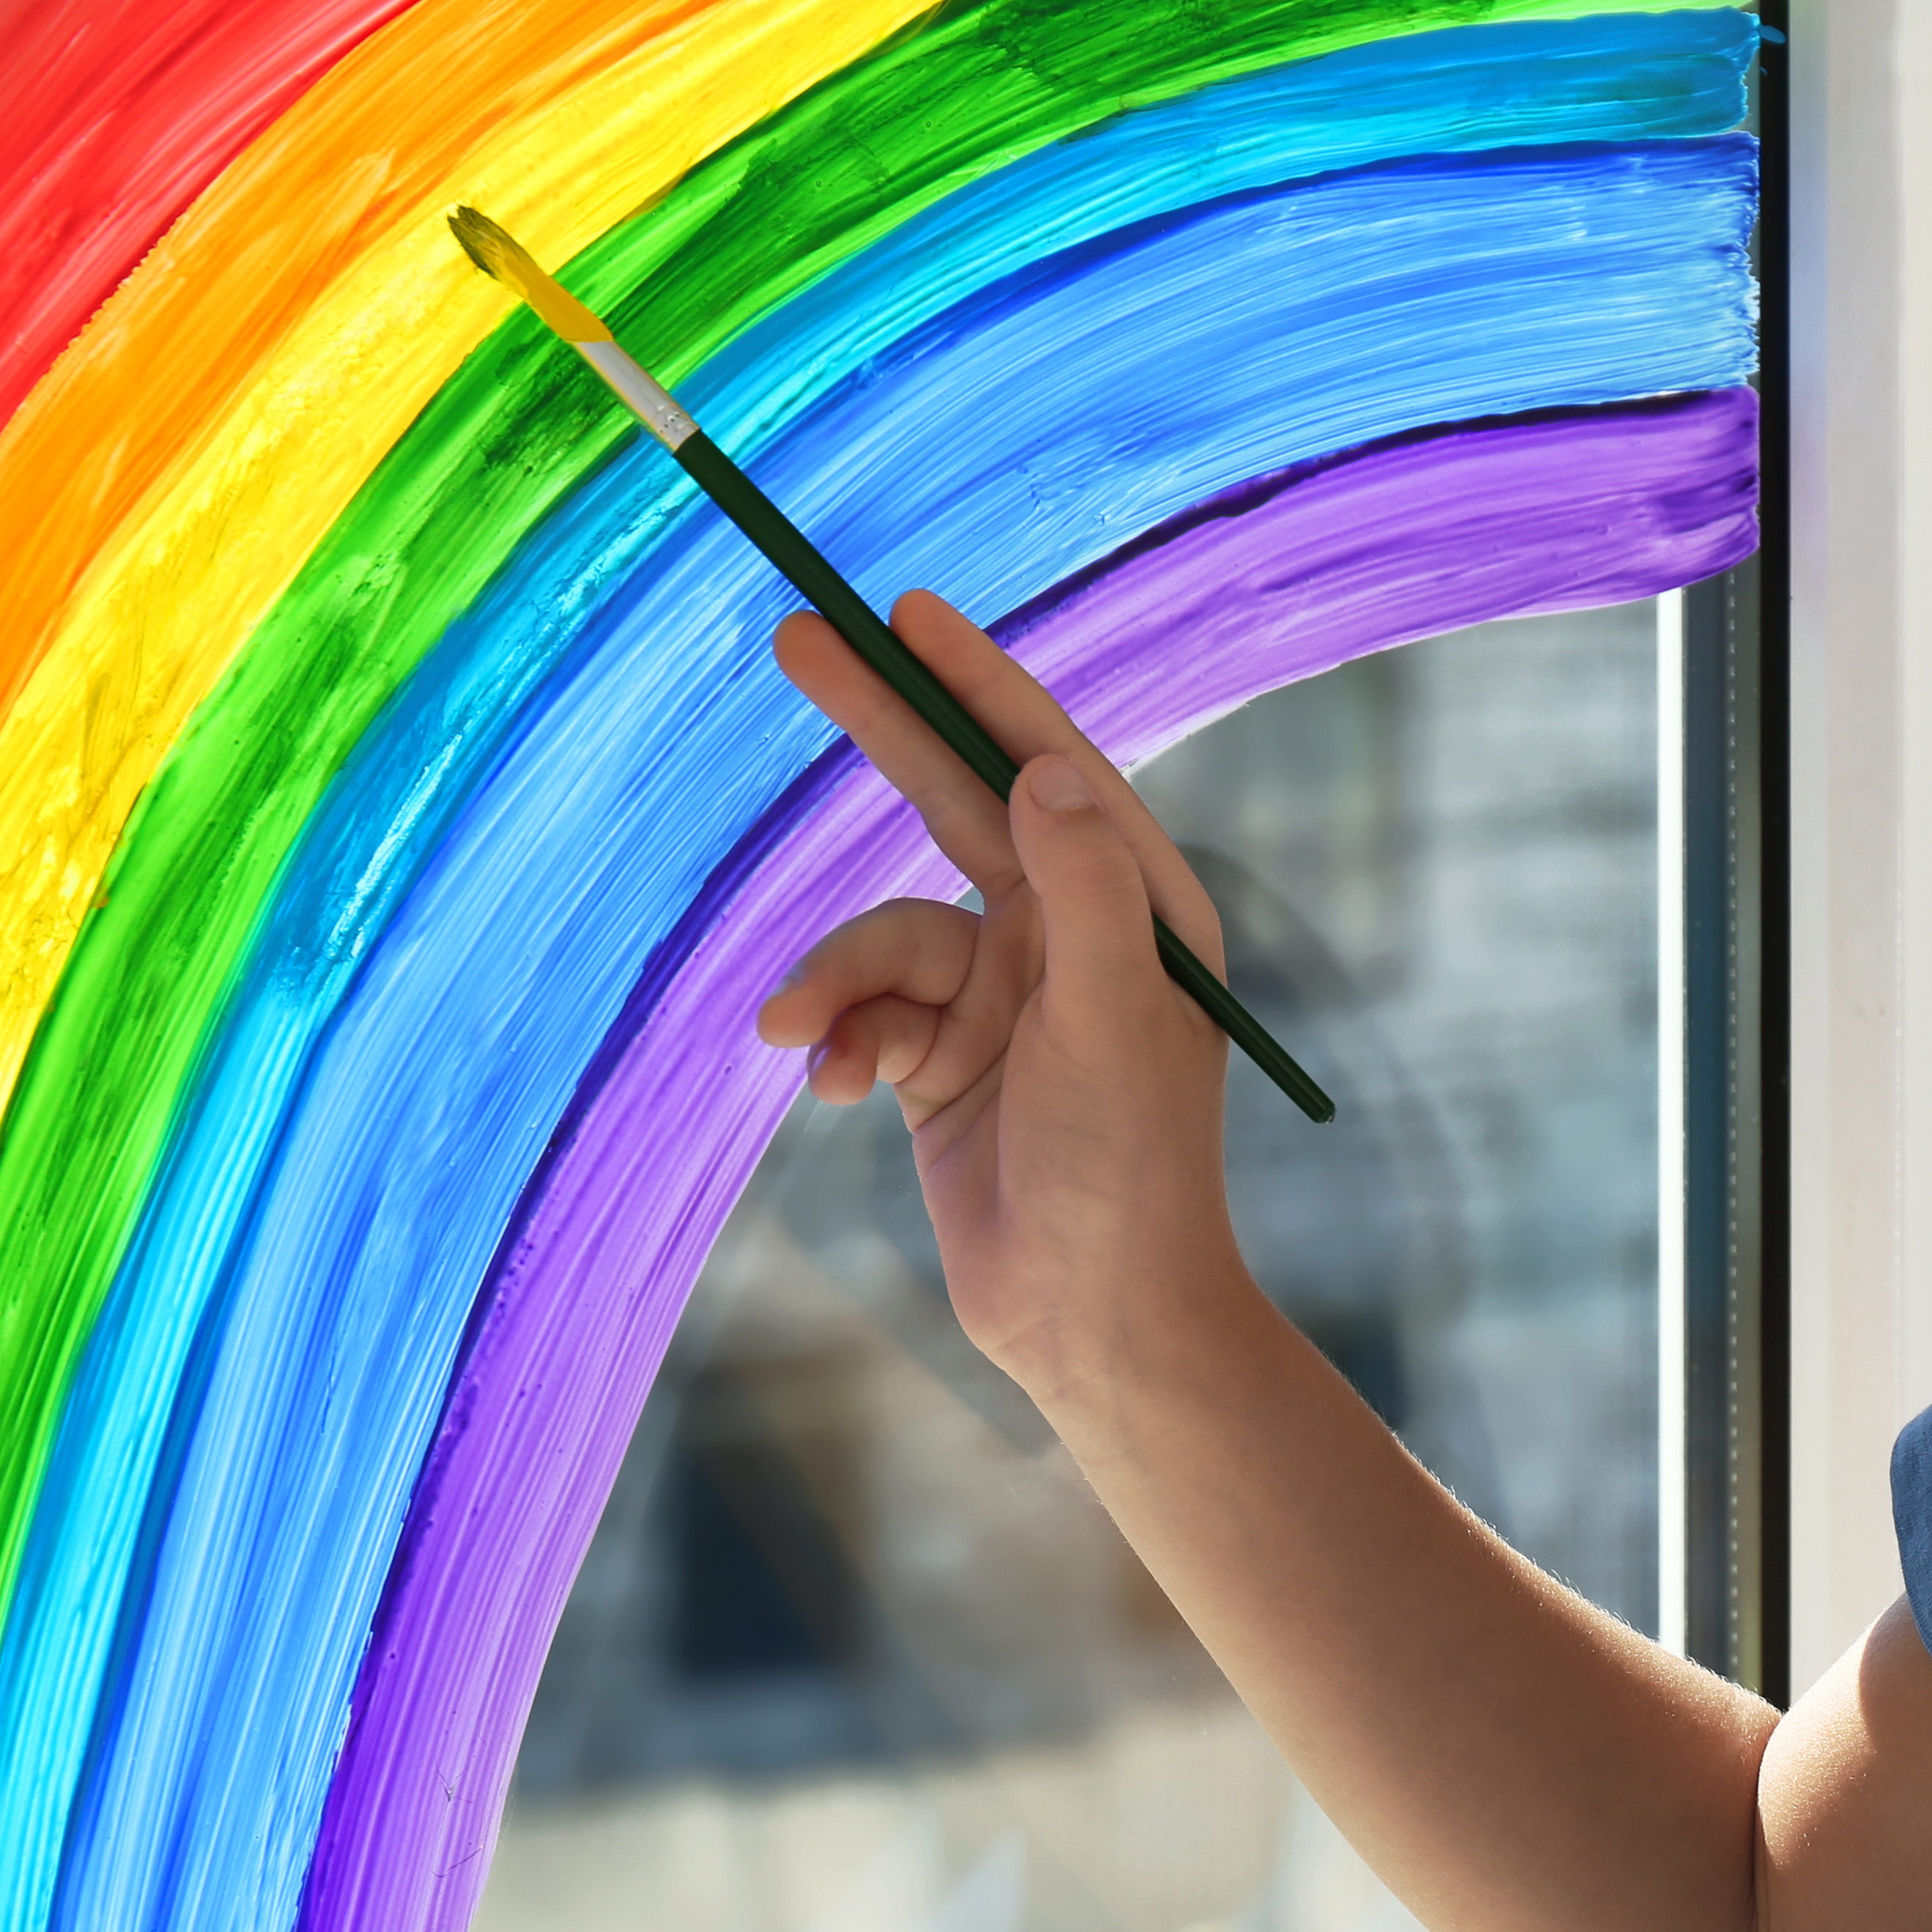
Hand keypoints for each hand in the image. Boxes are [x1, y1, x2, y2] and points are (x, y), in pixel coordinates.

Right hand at [752, 593, 1255, 1401]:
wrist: (1096, 1321)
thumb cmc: (1128, 1172)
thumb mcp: (1110, 1020)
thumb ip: (1078, 891)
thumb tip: (1044, 771)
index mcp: (1136, 907)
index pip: (1046, 761)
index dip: (974, 682)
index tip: (906, 610)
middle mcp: (1071, 935)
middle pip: (955, 801)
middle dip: (880, 728)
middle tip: (795, 637)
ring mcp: (1003, 996)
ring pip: (883, 934)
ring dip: (834, 979)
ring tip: (802, 1038)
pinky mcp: (944, 1060)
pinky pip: (862, 1012)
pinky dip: (837, 1040)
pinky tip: (830, 1091)